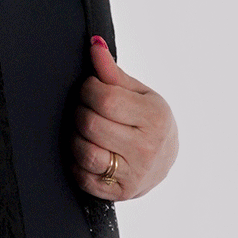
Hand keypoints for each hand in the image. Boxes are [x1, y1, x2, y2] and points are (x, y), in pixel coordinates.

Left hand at [73, 36, 177, 201]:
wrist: (164, 161)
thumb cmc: (149, 121)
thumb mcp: (139, 94)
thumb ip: (113, 73)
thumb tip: (94, 44)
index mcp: (154, 118)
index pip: (105, 99)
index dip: (87, 90)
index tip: (88, 88)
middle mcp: (146, 148)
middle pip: (91, 124)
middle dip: (78, 111)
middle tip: (82, 107)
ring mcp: (132, 174)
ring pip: (84, 152)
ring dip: (73, 136)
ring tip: (80, 127)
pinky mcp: (118, 193)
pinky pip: (82, 176)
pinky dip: (74, 161)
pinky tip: (82, 148)